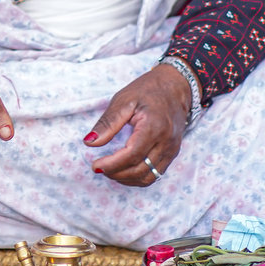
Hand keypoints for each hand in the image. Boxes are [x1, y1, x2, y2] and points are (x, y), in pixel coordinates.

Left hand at [84, 64, 190, 185]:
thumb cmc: (147, 90)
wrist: (175, 86)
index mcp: (154, 127)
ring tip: (108, 170)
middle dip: (116, 173)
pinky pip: (155, 173)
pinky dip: (138, 177)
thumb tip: (89, 142)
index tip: (95, 165)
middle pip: (140, 170)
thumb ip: (107, 123)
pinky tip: (123, 171)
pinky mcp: (172, 153)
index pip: (132, 155)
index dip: (112, 164)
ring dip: (126, 179)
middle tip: (98, 168)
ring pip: (149, 177)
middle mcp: (166, 142)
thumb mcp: (123, 100)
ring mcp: (172, 149)